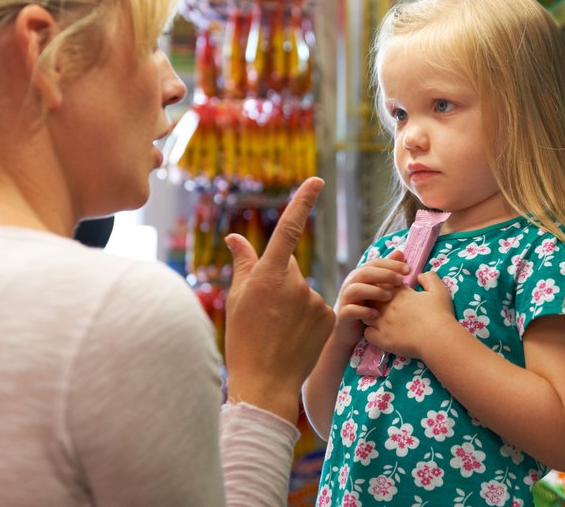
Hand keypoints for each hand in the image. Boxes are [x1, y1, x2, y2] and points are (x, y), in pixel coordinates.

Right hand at [223, 177, 334, 422]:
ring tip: (278, 331)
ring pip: (303, 290)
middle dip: (278, 281)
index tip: (317, 181)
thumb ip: (243, 264)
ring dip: (292, 303)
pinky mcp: (330, 317)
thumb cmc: (243, 340)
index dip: (303, 202)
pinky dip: (307, 319)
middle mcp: (295, 283)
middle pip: (288, 268)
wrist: (266, 383)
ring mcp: (315, 301)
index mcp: (268, 276)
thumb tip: (234, 237)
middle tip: (265, 312)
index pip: (288, 229)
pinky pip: (317, 309)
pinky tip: (295, 338)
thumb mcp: (236, 299)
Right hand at [333, 249, 407, 348]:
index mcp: (361, 274)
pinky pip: (351, 310)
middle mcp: (351, 283)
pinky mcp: (343, 314)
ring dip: (374, 291)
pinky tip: (377, 315)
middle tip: (401, 281)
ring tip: (389, 296)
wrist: (350, 330)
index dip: (392, 264)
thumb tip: (400, 252)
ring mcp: (345, 298)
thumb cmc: (368, 306)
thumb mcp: (379, 287)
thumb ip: (388, 271)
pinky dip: (364, 311)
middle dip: (385, 275)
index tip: (409, 269)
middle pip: (366, 272)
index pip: (376, 263)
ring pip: (356, 289)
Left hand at [366, 271, 457, 358]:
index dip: (386, 287)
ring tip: (380, 319)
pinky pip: (367, 334)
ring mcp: (383, 323)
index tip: (391, 292)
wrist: (438, 338)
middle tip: (384, 305)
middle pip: (372, 297)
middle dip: (375, 299)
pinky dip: (371, 332)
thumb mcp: (439, 290)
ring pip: (366, 314)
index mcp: (400, 294)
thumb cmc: (440, 314)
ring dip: (370, 315)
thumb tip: (421, 275)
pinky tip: (378, 333)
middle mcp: (388, 306)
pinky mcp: (382, 339)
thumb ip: (429, 278)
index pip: (384, 284)